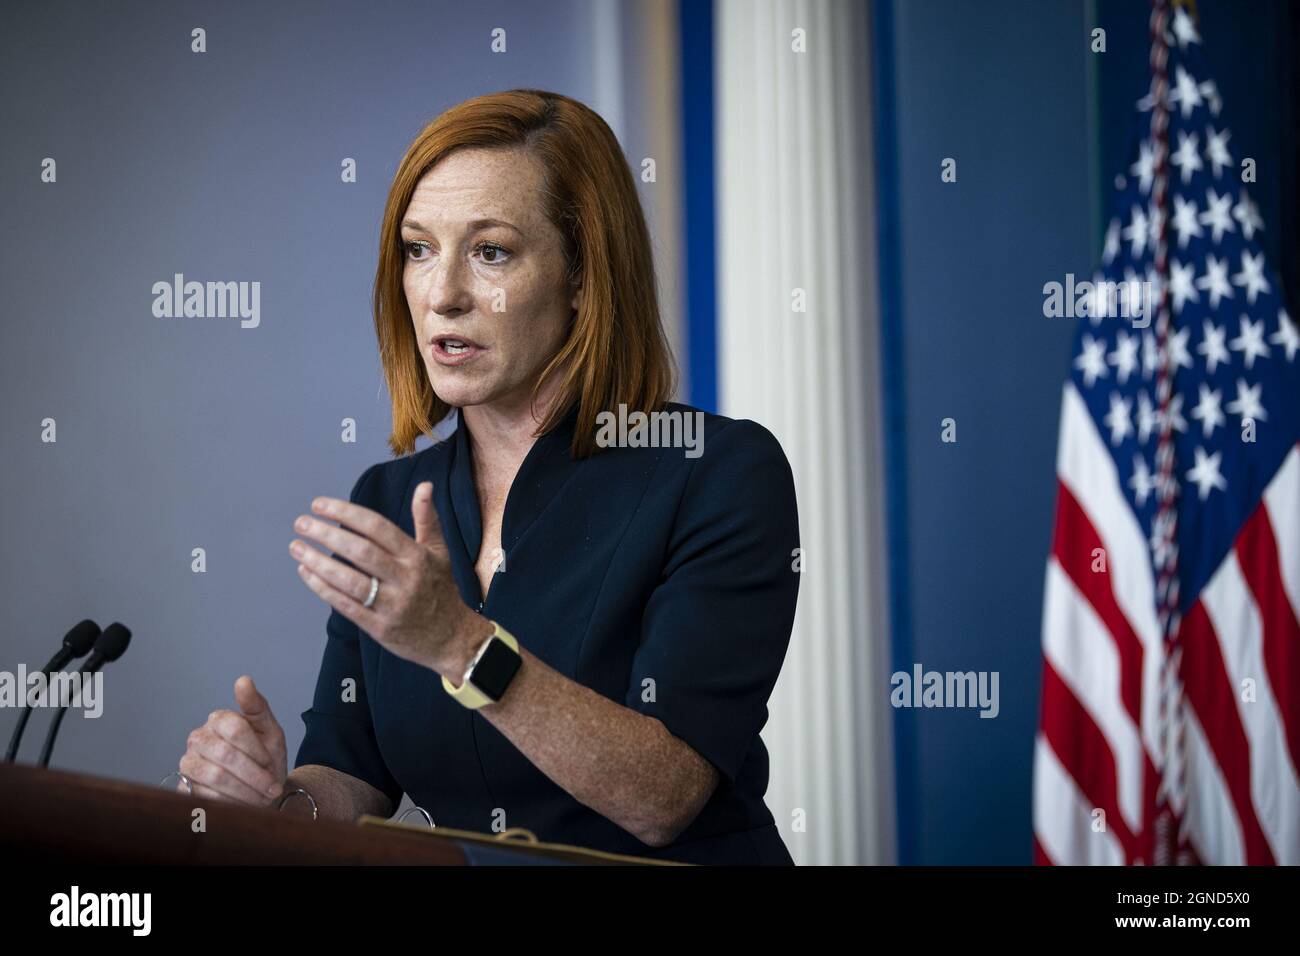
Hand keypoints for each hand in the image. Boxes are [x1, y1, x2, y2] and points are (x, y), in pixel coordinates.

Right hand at [178, 676, 286, 805]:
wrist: (260, 790)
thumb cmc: (266, 757)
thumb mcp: (270, 731)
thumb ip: (257, 706)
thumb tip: (243, 680)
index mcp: (218, 719)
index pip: (235, 729)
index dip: (256, 750)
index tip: (270, 762)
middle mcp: (198, 738)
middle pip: (225, 754)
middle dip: (254, 774)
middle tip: (271, 787)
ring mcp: (188, 762)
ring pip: (214, 776)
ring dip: (244, 790)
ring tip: (262, 797)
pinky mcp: (184, 786)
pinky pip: (205, 796)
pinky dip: (231, 802)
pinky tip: (244, 803)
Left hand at [288, 481, 483, 674]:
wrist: (452, 638)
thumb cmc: (440, 589)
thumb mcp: (439, 551)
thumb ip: (427, 519)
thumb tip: (424, 485)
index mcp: (416, 556)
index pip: (377, 527)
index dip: (346, 513)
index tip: (319, 504)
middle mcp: (405, 579)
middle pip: (360, 552)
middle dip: (326, 535)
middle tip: (301, 523)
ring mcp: (392, 605)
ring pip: (349, 581)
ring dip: (318, 563)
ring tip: (296, 547)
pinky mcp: (380, 628)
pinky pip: (346, 606)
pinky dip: (323, 588)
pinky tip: (306, 572)